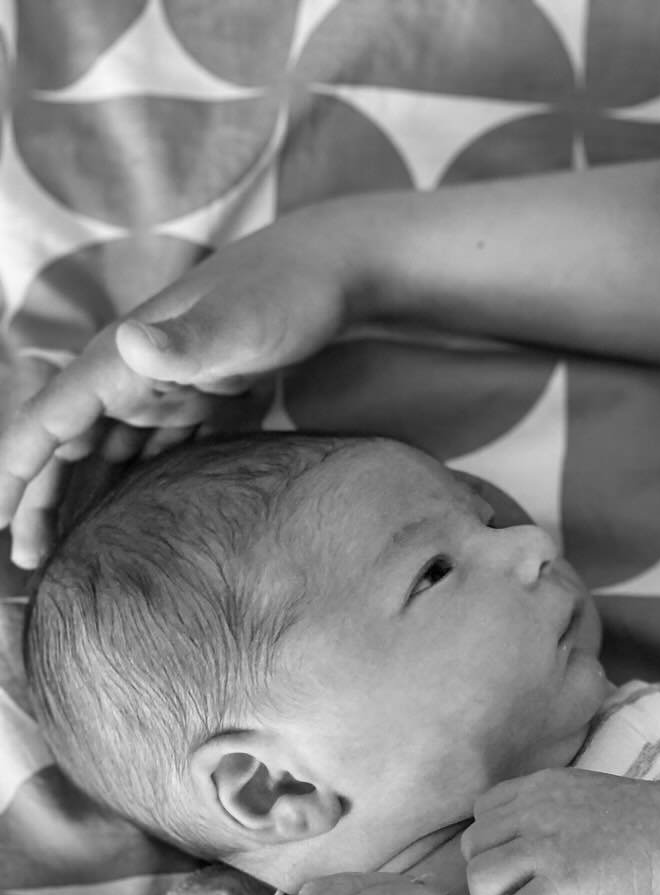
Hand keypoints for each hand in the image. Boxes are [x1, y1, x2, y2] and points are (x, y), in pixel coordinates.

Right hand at [0, 211, 349, 566]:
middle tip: (28, 561)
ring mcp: (168, 390)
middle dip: (40, 497)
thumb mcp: (242, 322)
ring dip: (82, 496)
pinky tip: (132, 519)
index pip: (47, 420)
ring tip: (67, 552)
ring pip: (106, 451)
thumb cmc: (288, 294)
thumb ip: (188, 341)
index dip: (15, 470)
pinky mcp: (203, 403)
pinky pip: (153, 450)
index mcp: (121, 359)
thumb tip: (130, 340)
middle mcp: (133, 375)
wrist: (335, 276)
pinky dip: (134, 483)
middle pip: (66, 444)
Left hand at [462, 768, 659, 894]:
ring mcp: (548, 845)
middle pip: (475, 847)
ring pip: (481, 879)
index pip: (484, 812)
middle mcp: (535, 810)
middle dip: (484, 878)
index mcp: (541, 787)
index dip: (489, 844)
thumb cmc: (637, 823)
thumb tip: (511, 855)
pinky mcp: (563, 883)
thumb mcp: (581, 796)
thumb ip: (544, 812)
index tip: (503, 868)